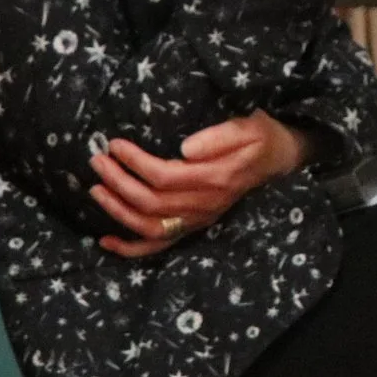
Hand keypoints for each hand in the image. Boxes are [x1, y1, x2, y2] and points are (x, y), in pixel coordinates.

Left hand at [90, 113, 309, 257]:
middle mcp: (205, 205)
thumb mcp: (249, 128)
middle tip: (97, 160)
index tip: (115, 144)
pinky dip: (130, 248)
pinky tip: (106, 240)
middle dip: (118, 182)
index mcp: (216, 179)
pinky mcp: (194, 226)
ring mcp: (199, 220)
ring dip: (118, 210)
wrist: (280, 160)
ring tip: (95, 189)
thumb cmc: (263, 138)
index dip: (135, 162)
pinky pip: (160, 246)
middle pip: (151, 202)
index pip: (164, 176)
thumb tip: (183, 149)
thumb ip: (219, 137)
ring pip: (149, 226)